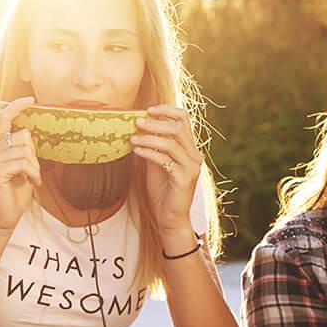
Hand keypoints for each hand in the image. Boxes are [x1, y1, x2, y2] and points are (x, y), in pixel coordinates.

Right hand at [0, 97, 41, 232]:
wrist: (4, 217)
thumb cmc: (14, 194)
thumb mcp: (23, 167)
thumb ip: (23, 150)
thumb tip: (27, 133)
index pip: (4, 119)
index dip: (16, 106)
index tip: (31, 99)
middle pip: (24, 136)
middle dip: (34, 155)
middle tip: (32, 172)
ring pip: (25, 150)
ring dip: (35, 167)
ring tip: (31, 179)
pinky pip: (23, 162)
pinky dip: (32, 173)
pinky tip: (31, 183)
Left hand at [130, 105, 204, 231]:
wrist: (170, 217)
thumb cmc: (162, 190)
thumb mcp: (156, 163)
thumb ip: (153, 146)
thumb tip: (139, 127)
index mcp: (189, 148)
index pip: (184, 119)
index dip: (167, 110)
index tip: (148, 109)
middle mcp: (194, 155)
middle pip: (178, 128)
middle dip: (155, 122)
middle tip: (136, 121)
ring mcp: (191, 167)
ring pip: (171, 143)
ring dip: (149, 137)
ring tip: (132, 137)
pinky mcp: (184, 179)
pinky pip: (165, 160)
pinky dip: (149, 152)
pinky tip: (136, 150)